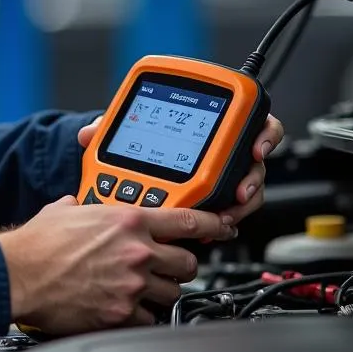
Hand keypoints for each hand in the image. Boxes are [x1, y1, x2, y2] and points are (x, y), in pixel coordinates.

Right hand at [0, 197, 235, 336]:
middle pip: (188, 262)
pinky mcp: (122, 313)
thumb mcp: (65, 210)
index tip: (222, 228)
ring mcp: (132, 285)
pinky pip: (151, 318)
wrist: (17, 274)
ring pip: (174, 293)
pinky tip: (127, 309)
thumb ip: (85, 207)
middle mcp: (136, 251)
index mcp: (127, 220)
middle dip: (179, 266)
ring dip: (162, 293)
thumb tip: (81, 206)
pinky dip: (143, 315)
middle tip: (165, 267)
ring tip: (141, 290)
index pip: (187, 220)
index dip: (211, 225)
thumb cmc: (36, 244)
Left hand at [77, 113, 284, 222]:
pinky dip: (221, 221)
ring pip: (246, 193)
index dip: (262, 133)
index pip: (250, 121)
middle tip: (240, 193)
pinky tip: (209, 230)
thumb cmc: (135, 141)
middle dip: (251, 180)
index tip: (254, 148)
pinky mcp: (211, 202)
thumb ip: (109, 126)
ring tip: (224, 217)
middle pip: (254, 165)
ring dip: (239, 206)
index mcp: (210, 123)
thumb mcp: (125, 130)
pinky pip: (227, 213)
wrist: (126, 168)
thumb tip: (89, 132)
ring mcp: (221, 179)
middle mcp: (221, 151)